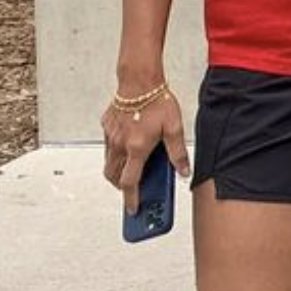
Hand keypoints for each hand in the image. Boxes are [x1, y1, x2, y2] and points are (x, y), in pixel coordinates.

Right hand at [102, 86, 188, 212]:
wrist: (139, 80)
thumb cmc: (158, 102)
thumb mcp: (175, 129)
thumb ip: (178, 153)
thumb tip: (183, 172)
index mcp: (137, 148)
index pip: (130, 182)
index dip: (131, 198)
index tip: (133, 209)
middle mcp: (120, 144)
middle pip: (113, 176)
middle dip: (122, 187)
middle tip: (134, 190)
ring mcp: (111, 136)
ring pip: (108, 162)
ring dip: (117, 170)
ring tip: (133, 170)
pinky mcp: (106, 126)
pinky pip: (108, 145)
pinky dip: (115, 152)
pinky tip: (129, 145)